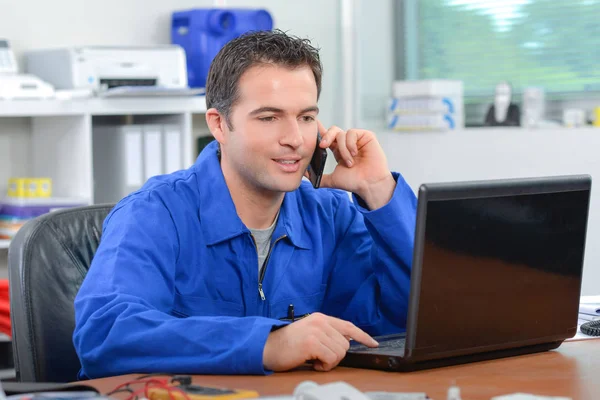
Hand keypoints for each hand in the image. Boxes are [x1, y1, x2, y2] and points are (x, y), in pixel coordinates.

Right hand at [262, 312, 377, 371]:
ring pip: (339, 353)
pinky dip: (323, 366)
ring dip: (328, 362)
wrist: (266, 346)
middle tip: (319, 358)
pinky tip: (312, 363)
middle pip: (345, 345)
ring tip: (314, 360)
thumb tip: (345, 342)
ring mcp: (316, 332)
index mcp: (321, 318)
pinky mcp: (312, 343)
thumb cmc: (287, 344)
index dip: (362, 336)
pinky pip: (331, 359)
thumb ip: (327, 334)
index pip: (348, 326)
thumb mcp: (310, 332)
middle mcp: (320, 322)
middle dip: (335, 356)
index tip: (373, 343)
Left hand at [314, 121, 395, 209]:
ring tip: (349, 163)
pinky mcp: (366, 136)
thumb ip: (319, 178)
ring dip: (343, 149)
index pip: (327, 137)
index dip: (319, 131)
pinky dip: (350, 144)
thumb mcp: (333, 179)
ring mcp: (357, 139)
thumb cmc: (354, 182)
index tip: (311, 129)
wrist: (369, 185)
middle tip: (323, 146)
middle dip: (326, 136)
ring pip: (341, 134)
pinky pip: (352, 133)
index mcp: (338, 150)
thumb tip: (304, 174)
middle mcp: (347, 143)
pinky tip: (354, 154)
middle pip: (332, 130)